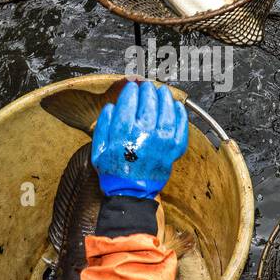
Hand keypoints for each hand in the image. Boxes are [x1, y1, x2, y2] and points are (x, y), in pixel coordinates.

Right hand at [91, 80, 187, 198]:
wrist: (130, 192)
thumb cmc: (114, 172)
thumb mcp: (98, 148)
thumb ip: (103, 125)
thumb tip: (112, 107)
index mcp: (124, 132)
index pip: (130, 101)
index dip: (131, 91)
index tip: (131, 87)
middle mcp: (145, 133)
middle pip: (149, 102)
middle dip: (147, 91)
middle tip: (146, 87)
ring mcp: (163, 141)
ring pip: (166, 110)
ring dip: (164, 98)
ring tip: (162, 92)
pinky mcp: (174, 149)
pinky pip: (181, 126)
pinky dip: (180, 114)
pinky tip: (176, 106)